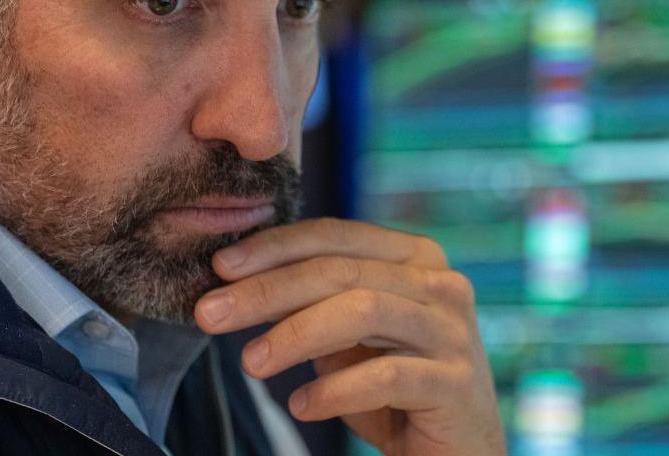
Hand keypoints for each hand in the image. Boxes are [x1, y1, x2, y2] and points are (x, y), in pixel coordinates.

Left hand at [194, 218, 506, 455]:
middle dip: (268, 290)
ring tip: (250, 363)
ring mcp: (453, 332)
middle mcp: (441, 284)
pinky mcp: (455, 382)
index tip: (219, 267)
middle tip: (210, 313)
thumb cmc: (396, 388)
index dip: (275, 246)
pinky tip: (301, 405)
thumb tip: (236, 283)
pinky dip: (336, 389)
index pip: (337, 234)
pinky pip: (387, 376)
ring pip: (365, 311)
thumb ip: (313, 305)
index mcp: (416, 258)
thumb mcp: (349, 339)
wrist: (458, 449)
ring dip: (296, 335)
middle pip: (343, 270)